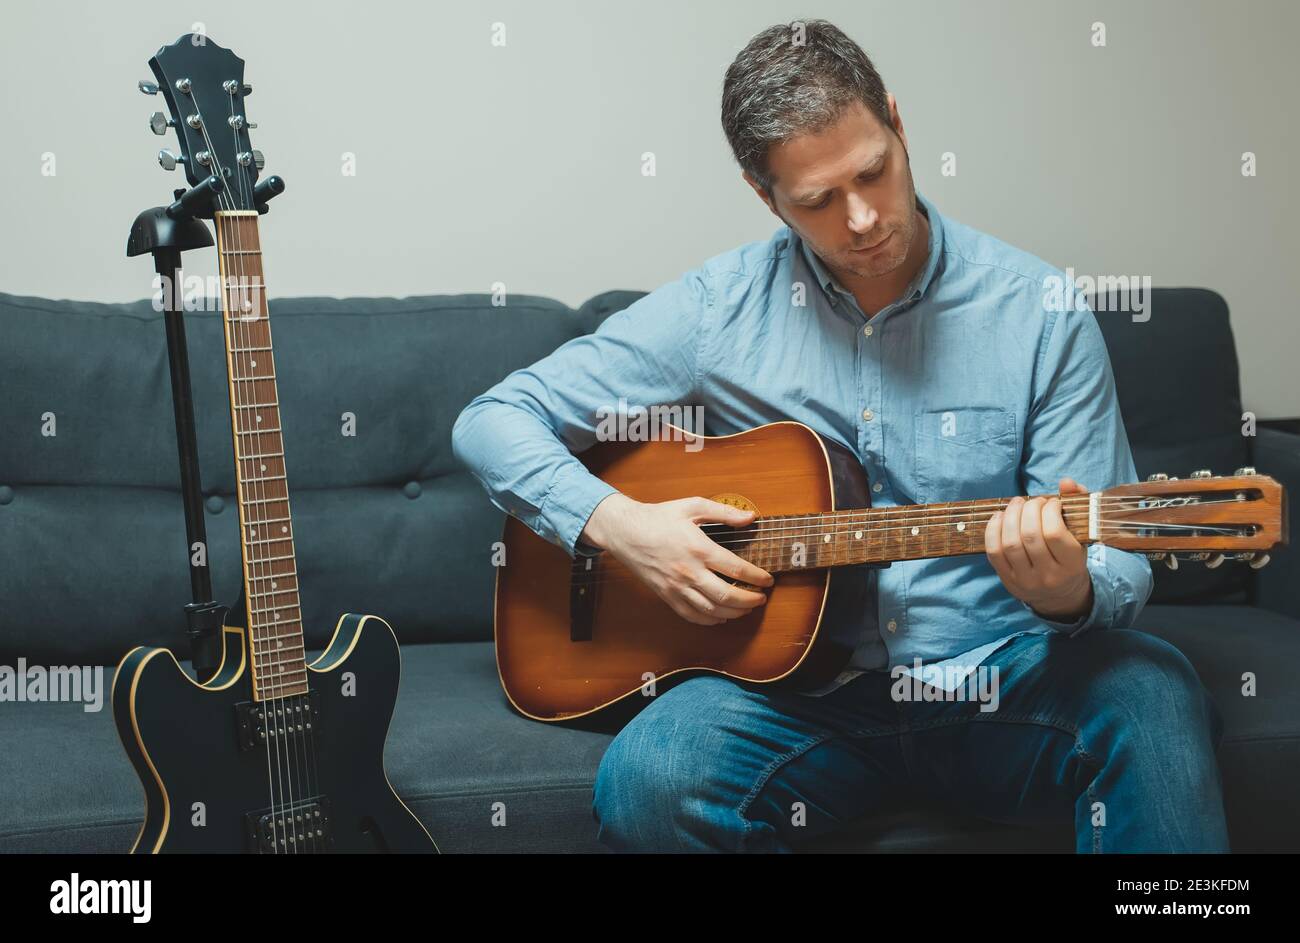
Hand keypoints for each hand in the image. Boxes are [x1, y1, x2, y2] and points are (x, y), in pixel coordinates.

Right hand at [580, 493, 773, 625]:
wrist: (625, 532)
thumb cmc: (658, 517)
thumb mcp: (692, 506)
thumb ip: (724, 512)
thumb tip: (750, 518)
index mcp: (699, 549)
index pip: (737, 570)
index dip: (758, 578)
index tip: (768, 580)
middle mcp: (689, 572)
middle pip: (727, 596)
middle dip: (750, 601)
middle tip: (761, 598)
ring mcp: (677, 587)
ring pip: (712, 611)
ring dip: (734, 613)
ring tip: (746, 608)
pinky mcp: (667, 596)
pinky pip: (692, 616)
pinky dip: (710, 621)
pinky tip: (721, 616)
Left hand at [984, 478, 1092, 622]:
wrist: (1059, 595)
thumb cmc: (1070, 557)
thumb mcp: (1081, 534)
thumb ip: (1077, 504)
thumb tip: (1067, 482)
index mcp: (1071, 565)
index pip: (1054, 534)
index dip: (1049, 511)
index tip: (1051, 502)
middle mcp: (1048, 576)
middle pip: (1029, 536)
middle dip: (1028, 510)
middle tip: (1032, 501)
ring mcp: (1025, 580)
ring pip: (1010, 543)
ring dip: (1010, 516)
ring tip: (1017, 504)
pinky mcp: (1007, 580)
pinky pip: (993, 552)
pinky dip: (993, 529)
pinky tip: (1000, 516)